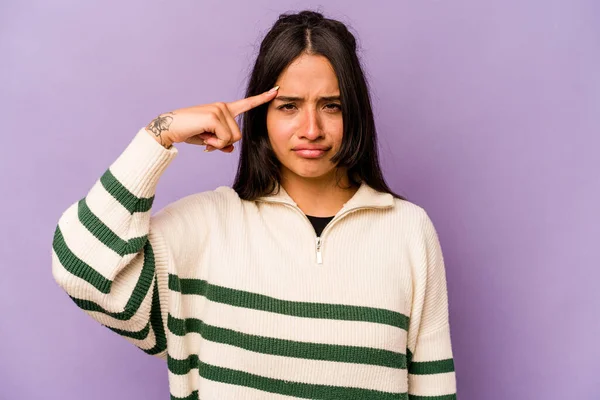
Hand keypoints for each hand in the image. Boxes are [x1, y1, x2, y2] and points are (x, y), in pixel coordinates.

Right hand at [145, 85, 278, 151]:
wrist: (170, 128)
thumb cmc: (189, 132)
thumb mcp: (209, 139)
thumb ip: (222, 142)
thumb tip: (230, 148)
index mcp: (224, 110)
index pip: (247, 104)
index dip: (262, 98)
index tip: (276, 90)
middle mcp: (223, 107)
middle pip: (238, 135)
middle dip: (223, 143)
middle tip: (207, 138)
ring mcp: (219, 110)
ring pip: (232, 138)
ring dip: (217, 143)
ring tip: (203, 136)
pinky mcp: (214, 116)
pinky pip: (224, 139)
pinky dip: (213, 143)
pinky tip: (202, 135)